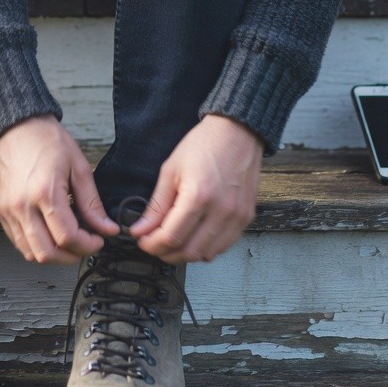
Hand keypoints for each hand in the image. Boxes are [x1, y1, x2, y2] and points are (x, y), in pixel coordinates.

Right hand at [0, 114, 119, 263]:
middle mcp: (22, 205)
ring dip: (53, 254)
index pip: (67, 237)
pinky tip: (50, 233)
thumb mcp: (79, 167)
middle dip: (71, 256)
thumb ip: (92, 203)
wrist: (18, 127)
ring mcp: (8, 210)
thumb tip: (106, 228)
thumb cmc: (48, 141)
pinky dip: (36, 245)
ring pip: (30, 253)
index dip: (88, 245)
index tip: (99, 240)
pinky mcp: (0, 211)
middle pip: (47, 253)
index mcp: (44, 192)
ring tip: (69, 241)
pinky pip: (18, 242)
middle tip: (85, 245)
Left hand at [129, 114, 263, 263]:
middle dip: (166, 253)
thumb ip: (156, 205)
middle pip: (189, 252)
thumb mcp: (171, 170)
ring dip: (185, 253)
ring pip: (207, 254)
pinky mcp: (247, 217)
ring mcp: (237, 216)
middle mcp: (221, 211)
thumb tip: (141, 230)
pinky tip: (194, 237)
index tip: (142, 240)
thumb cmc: (203, 145)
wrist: (236, 132)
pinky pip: (223, 246)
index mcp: (198, 196)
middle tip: (154, 243)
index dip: (152, 244)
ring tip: (172, 241)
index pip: (171, 237)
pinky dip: (206, 248)